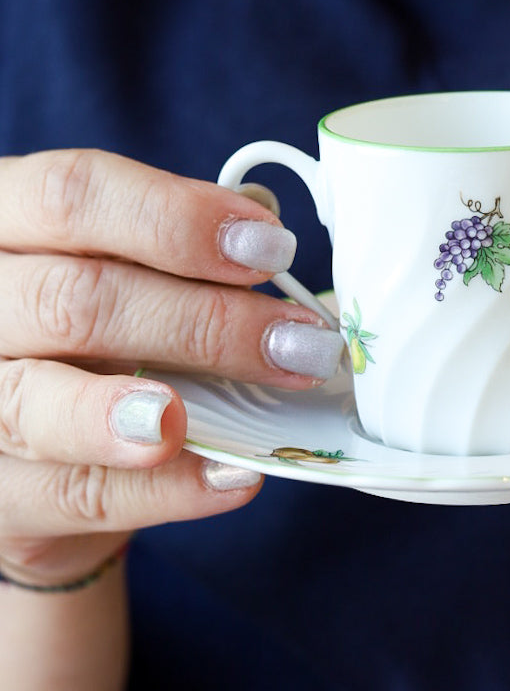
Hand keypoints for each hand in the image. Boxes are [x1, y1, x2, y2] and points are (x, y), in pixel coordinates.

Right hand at [0, 149, 343, 586]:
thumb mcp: (118, 268)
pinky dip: (164, 490)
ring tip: (229, 421)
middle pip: (73, 300)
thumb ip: (177, 245)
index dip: (175, 218)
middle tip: (298, 344)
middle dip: (203, 322)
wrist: (30, 453)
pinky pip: (78, 494)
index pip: (71, 196)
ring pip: (42, 404)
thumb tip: (263, 222)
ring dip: (151, 412)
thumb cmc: (85, 339)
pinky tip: (231, 476)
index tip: (270, 248)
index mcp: (3, 222)